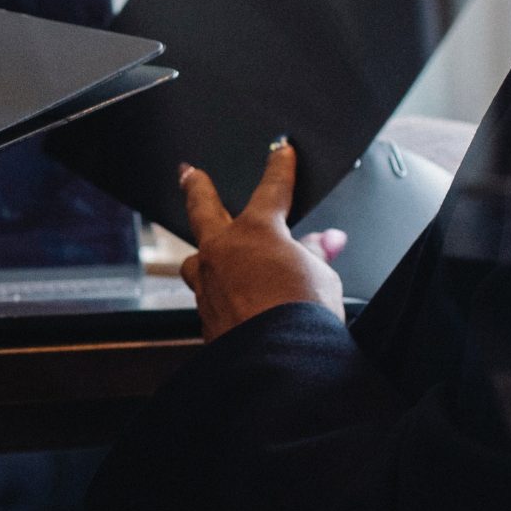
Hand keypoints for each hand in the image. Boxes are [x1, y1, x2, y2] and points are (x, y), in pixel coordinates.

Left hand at [177, 140, 346, 340]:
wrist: (277, 360)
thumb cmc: (301, 316)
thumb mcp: (321, 275)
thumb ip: (314, 253)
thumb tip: (322, 242)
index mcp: (255, 231)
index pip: (271, 188)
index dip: (279, 167)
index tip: (279, 150)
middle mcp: (222, 252)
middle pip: (203, 209)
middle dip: (197, 187)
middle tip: (188, 172)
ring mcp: (207, 284)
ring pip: (197, 259)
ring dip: (204, 254)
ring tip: (210, 253)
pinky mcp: (206, 317)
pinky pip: (210, 295)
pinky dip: (223, 293)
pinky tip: (235, 300)